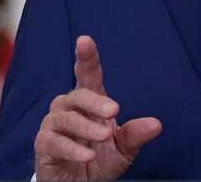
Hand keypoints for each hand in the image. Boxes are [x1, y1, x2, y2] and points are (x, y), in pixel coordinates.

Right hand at [34, 35, 161, 180]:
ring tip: (104, 135)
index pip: (88, 74)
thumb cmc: (99, 160)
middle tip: (114, 110)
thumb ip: (135, 135)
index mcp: (90, 101)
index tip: (85, 40)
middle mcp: (69, 107)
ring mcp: (54, 125)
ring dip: (86, 127)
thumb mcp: (123, 149)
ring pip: (66, 119)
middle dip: (95, 102)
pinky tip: (87, 156)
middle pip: (79, 96)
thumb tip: (156, 124)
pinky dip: (72, 148)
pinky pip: (54, 142)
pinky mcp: (43, 144)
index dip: (86, 57)